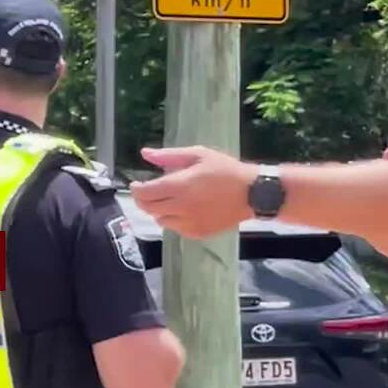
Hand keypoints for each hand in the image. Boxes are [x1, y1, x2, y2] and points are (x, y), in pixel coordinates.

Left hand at [131, 146, 255, 238]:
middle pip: (148, 209)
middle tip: (148, 192)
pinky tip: (183, 209)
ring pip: (160, 220)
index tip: (136, 184)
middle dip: (143, 200)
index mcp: (178, 186)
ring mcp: (189, 223)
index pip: (144, 193)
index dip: (136, 189)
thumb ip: (168, 156)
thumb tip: (144, 154)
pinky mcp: (197, 233)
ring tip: (169, 199)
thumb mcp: (197, 155)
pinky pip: (176, 228)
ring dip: (158, 210)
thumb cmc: (225, 169)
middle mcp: (180, 208)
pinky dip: (173, 219)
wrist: (251, 193)